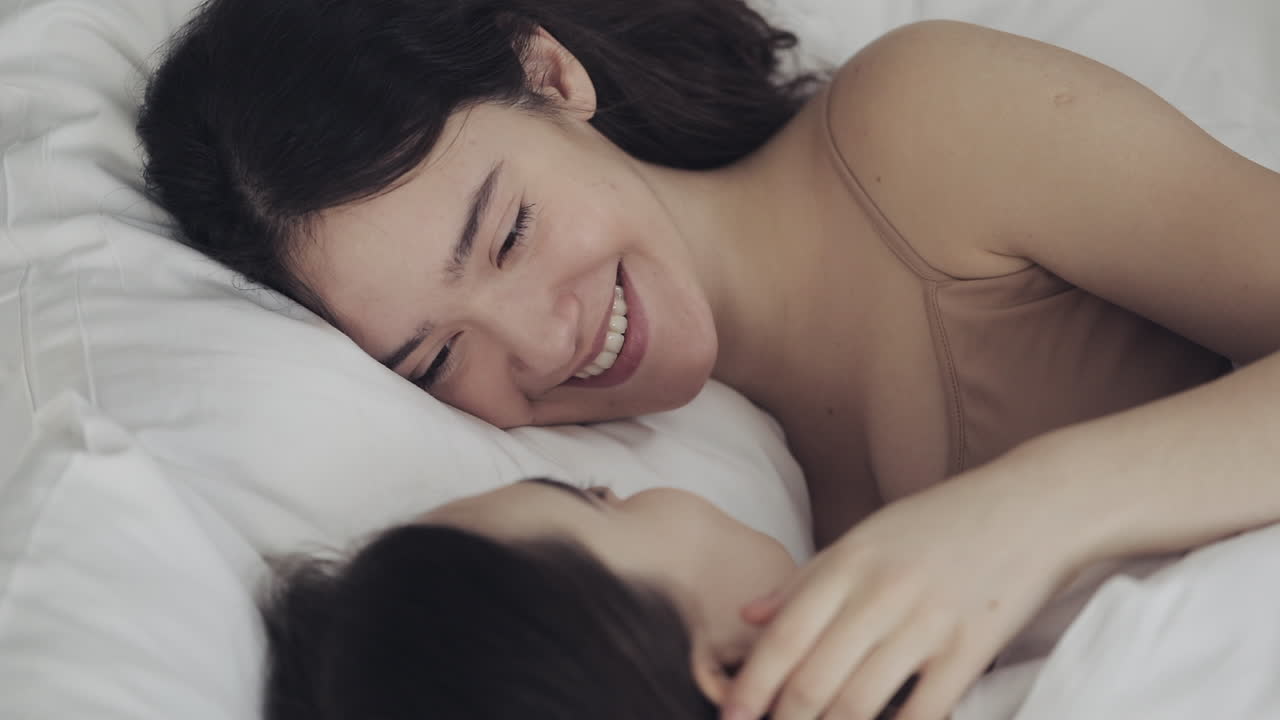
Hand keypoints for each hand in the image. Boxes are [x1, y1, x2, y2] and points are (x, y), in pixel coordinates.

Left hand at [721, 471, 1079, 719]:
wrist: (1033, 506)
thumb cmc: (942, 522)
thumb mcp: (866, 537)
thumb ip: (805, 580)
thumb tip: (748, 617)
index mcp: (848, 563)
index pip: (783, 637)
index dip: (750, 686)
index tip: (730, 717)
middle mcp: (880, 593)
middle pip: (813, 679)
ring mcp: (927, 622)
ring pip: (860, 702)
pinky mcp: (972, 648)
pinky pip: (924, 711)